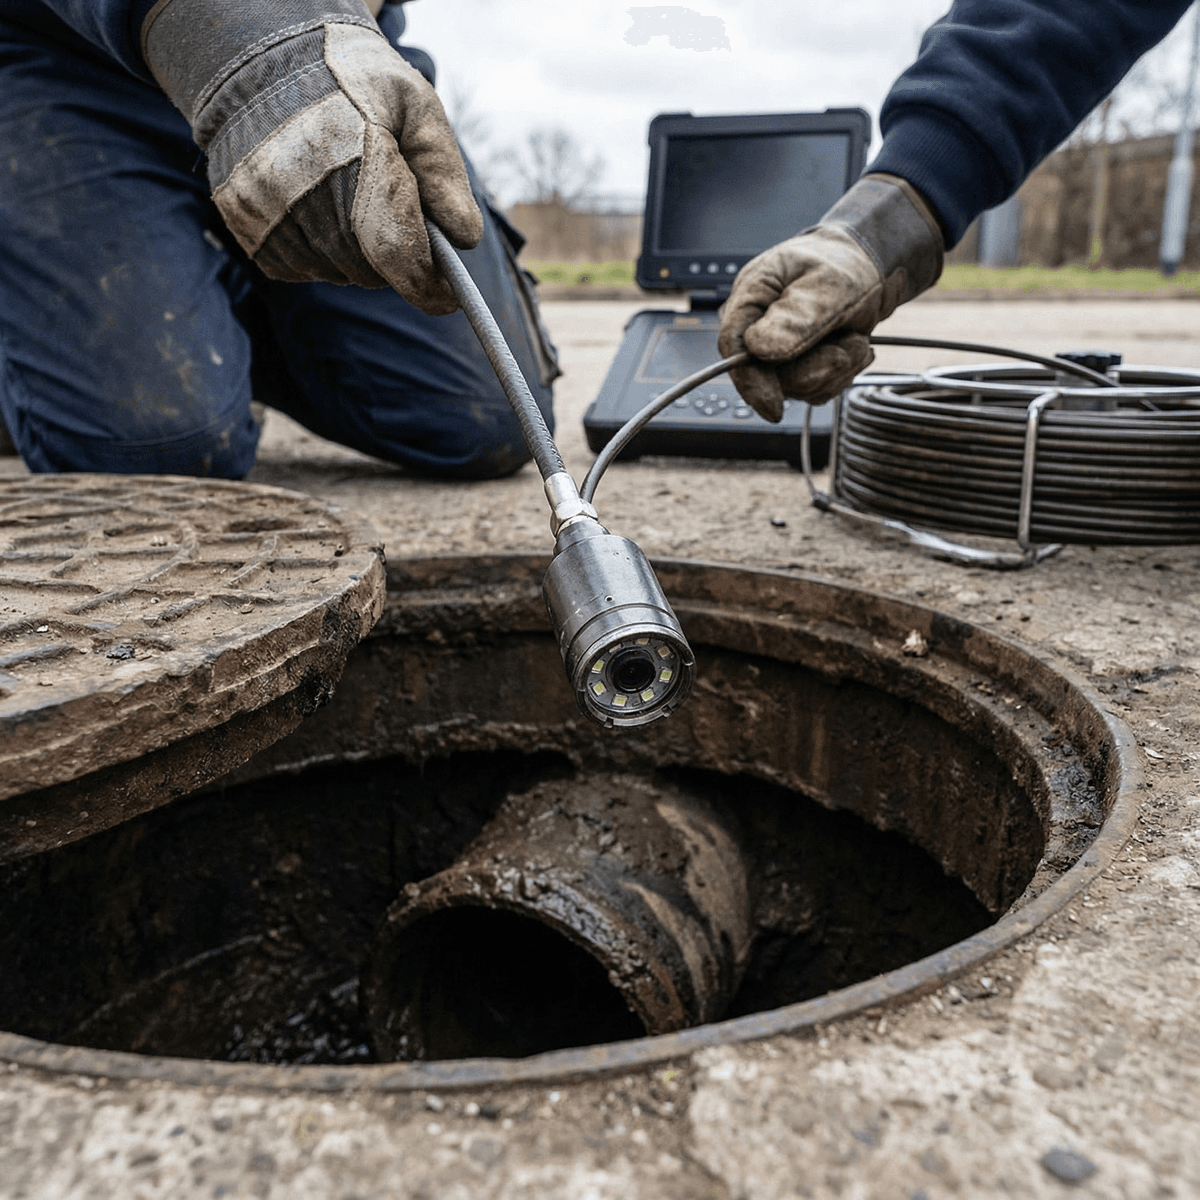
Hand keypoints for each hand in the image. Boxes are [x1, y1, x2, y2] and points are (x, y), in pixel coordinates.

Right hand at [142, 0, 482, 314]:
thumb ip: (445, 175)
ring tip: (354, 199)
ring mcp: (267, 215)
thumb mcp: (416, 108)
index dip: (429, 285)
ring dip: (360, 254)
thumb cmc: (353, 82)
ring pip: (338, 272)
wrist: (263, 57)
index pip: (398, 253)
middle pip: (372, 269)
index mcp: (353, 162)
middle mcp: (302, 195)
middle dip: (396, 254)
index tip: (449, 297)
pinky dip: (323, 251)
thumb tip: (464, 239)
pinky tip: (321, 206)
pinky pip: (302, 268)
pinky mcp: (246, 227)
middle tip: (397, 214)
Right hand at [718, 174, 943, 420]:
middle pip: (768, 375)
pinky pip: (814, 389)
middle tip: (850, 345)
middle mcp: (757, 327)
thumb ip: (795, 317)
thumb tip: (757, 348)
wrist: (871, 267)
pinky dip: (841, 375)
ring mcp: (776, 350)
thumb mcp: (829, 284)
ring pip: (796, 387)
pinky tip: (852, 347)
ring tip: (855, 339)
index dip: (750, 381)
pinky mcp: (797, 365)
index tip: (773, 407)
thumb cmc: (846, 264)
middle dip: (816, 368)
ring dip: (835, 369)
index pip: (733, 346)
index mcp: (751, 296)